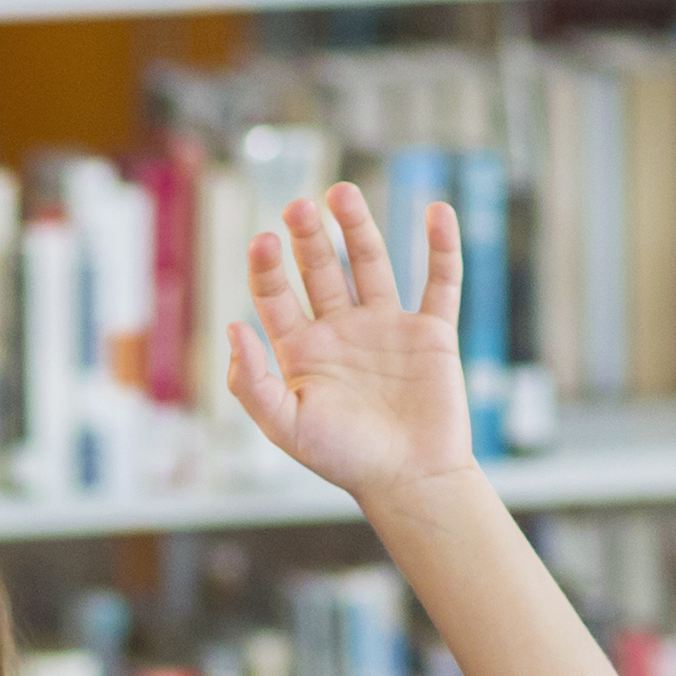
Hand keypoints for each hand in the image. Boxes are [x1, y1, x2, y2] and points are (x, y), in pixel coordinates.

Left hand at [223, 184, 480, 511]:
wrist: (412, 481)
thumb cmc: (345, 460)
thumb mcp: (285, 426)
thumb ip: (252, 382)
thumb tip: (232, 327)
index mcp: (302, 351)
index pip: (276, 294)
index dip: (267, 267)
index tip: (263, 242)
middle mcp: (342, 331)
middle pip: (321, 268)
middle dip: (308, 236)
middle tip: (299, 206)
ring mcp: (388, 329)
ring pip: (372, 263)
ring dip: (358, 226)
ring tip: (342, 193)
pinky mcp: (431, 334)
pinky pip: (440, 282)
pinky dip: (442, 247)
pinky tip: (436, 210)